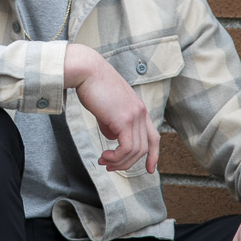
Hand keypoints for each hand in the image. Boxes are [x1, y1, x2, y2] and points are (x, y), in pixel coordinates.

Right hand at [64, 43, 159, 172]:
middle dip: (127, 163)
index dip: (154, 155)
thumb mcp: (106, 108)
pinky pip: (127, 148)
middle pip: (144, 148)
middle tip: (109, 166)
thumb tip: (112, 137)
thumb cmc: (92, 86)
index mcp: (139, 109)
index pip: (154, 136)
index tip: (150, 169)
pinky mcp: (125, 119)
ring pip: (135, 151)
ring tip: (104, 161)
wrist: (86, 71)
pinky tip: (105, 156)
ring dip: (119, 162)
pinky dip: (117, 157)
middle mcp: (141, 112)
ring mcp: (135, 115)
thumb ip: (112, 123)